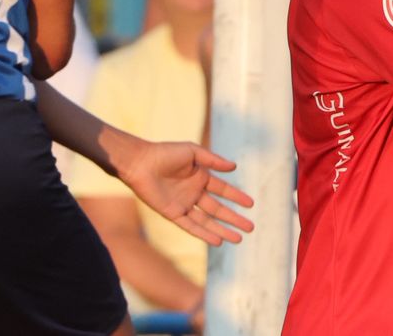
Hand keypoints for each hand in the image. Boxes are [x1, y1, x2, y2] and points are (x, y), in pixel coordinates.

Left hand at [115, 138, 256, 245]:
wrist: (141, 163)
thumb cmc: (165, 153)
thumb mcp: (192, 152)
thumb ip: (213, 160)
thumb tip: (234, 167)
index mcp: (200, 177)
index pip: (223, 190)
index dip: (237, 197)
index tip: (251, 204)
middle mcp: (194, 193)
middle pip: (219, 209)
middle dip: (234, 218)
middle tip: (251, 227)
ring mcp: (184, 204)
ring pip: (207, 221)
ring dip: (223, 230)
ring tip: (239, 239)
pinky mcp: (173, 213)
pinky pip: (191, 226)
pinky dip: (204, 234)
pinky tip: (218, 241)